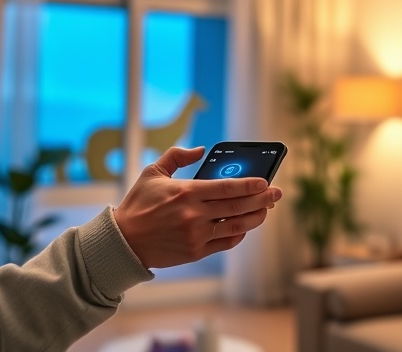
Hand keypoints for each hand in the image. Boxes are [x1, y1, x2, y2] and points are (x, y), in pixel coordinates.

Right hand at [113, 146, 282, 268]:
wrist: (123, 241)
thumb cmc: (138, 204)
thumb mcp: (153, 173)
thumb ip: (177, 156)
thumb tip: (200, 149)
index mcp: (187, 192)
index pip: (228, 188)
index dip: (251, 185)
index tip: (266, 181)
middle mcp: (195, 215)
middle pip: (238, 206)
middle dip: (262, 199)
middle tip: (277, 194)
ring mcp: (196, 235)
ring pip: (236, 226)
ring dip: (256, 218)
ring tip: (266, 210)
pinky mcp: (196, 252)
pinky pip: (225, 243)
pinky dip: (238, 234)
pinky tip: (245, 226)